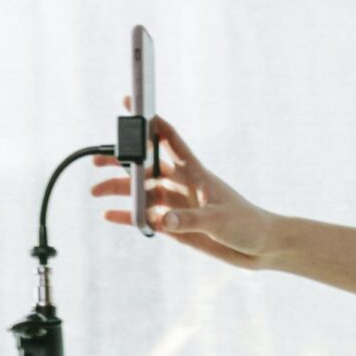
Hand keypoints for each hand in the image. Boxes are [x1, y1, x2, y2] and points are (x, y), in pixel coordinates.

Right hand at [91, 95, 275, 268]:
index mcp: (195, 173)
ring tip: (95, 192)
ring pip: (142, 192)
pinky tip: (110, 215)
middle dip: (122, 161)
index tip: (131, 106)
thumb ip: (189, 220)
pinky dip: (129, 216)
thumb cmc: (248, 225)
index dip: (151, 122)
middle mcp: (183, 185)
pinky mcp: (176, 227)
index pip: (169, 140)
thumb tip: (161, 219)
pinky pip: (147, 218)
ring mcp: (178, 205)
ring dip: (120, 190)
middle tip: (96, 161)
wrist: (260, 249)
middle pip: (146, 167)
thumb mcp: (219, 220)